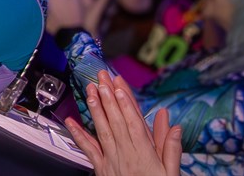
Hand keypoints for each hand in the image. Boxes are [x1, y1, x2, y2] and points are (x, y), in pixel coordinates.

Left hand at [64, 72, 180, 175]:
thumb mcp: (172, 173)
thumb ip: (171, 148)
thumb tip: (172, 124)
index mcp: (146, 154)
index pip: (134, 122)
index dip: (126, 102)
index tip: (120, 85)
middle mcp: (127, 154)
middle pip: (116, 121)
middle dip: (108, 98)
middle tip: (101, 78)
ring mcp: (112, 160)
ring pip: (103, 130)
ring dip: (95, 109)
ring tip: (90, 90)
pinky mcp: (101, 169)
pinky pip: (88, 150)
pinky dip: (79, 135)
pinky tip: (70, 121)